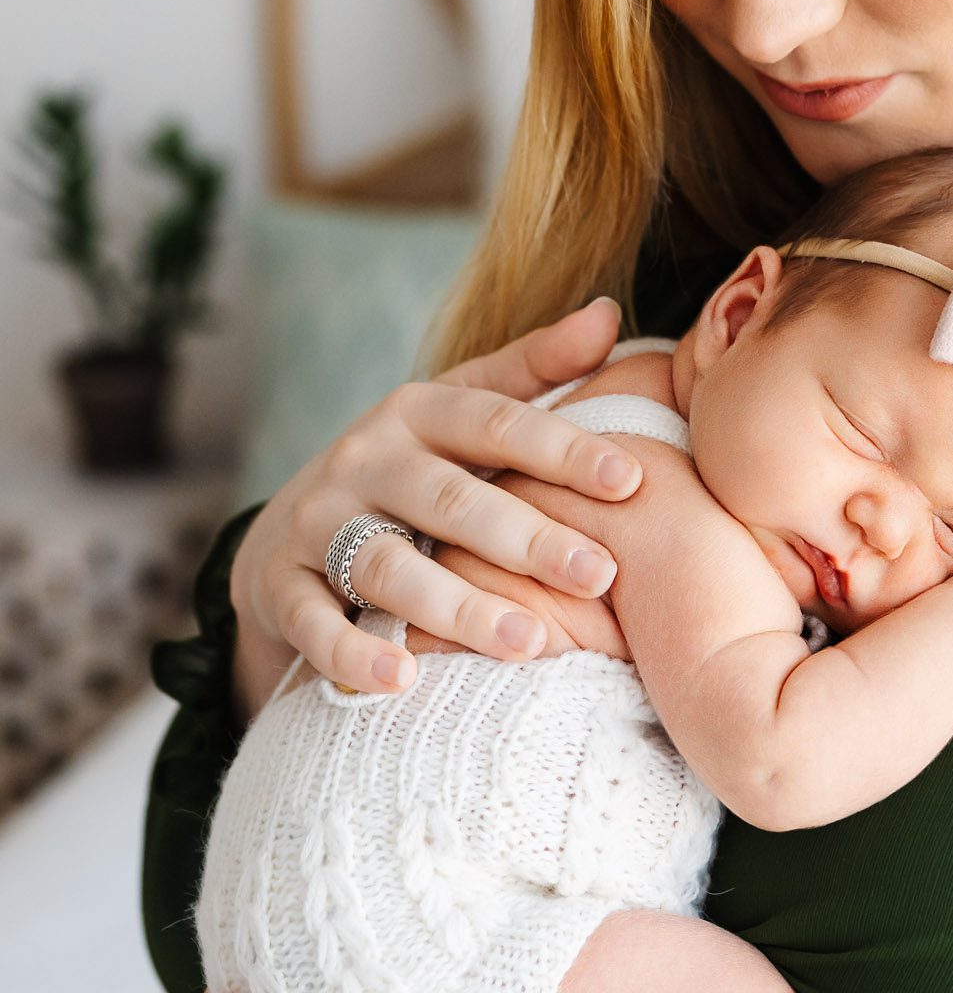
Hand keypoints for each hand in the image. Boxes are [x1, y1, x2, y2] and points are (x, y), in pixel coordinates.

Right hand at [230, 295, 647, 705]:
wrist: (288, 532)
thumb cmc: (411, 469)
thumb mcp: (460, 410)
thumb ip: (533, 370)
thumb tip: (607, 313)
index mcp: (418, 412)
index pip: (496, 423)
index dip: (562, 449)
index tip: (630, 480)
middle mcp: (365, 460)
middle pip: (450, 499)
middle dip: (527, 538)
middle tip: (598, 574)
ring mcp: (318, 524)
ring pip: (388, 565)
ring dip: (457, 605)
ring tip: (527, 641)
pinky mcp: (281, 587)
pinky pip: (315, 623)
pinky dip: (354, 652)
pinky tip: (403, 679)